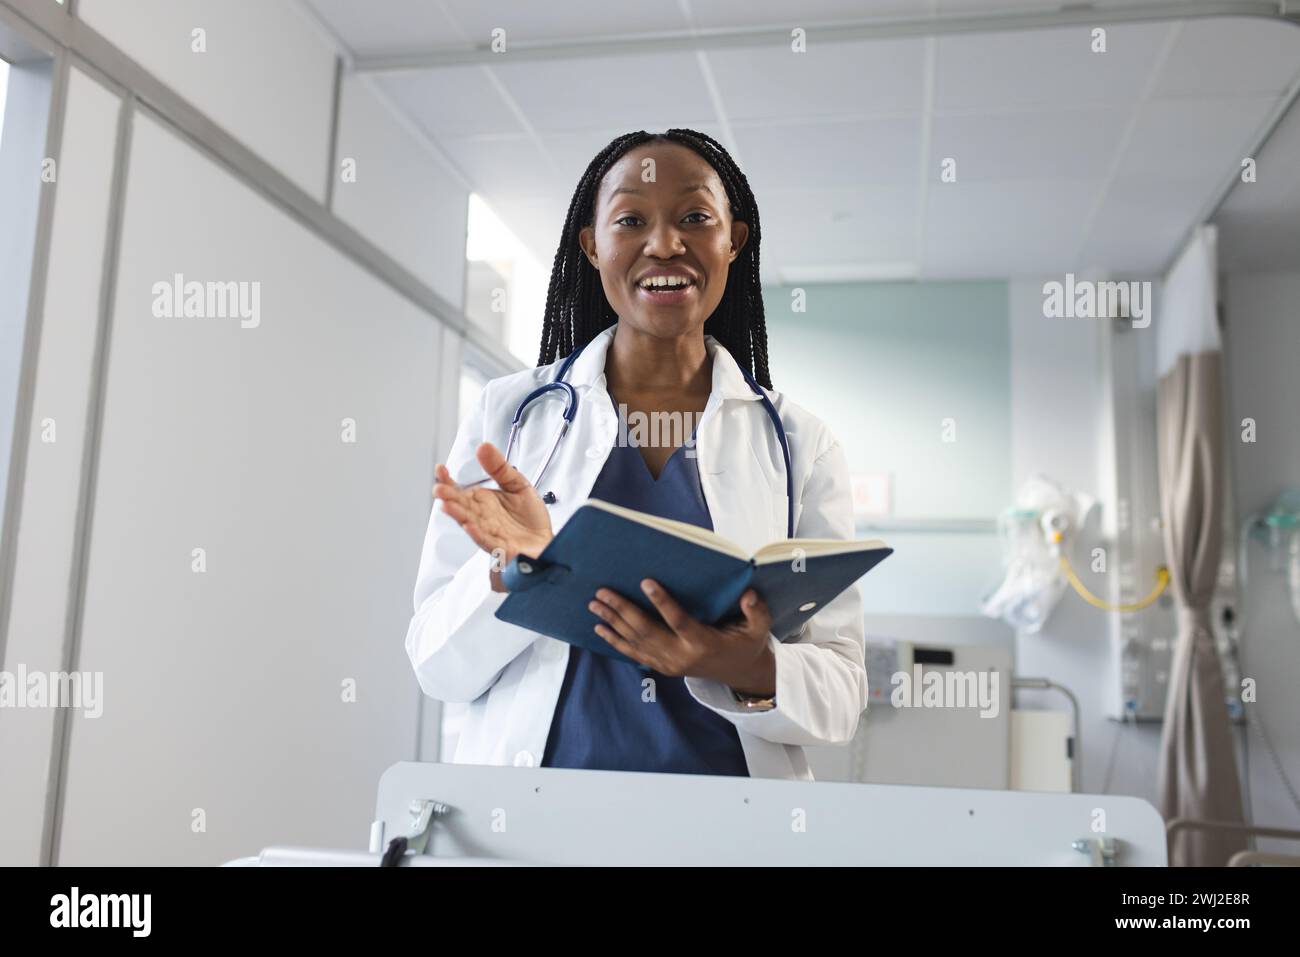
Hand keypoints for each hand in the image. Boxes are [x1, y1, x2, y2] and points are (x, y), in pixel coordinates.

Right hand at [434, 442, 553, 591]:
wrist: (546, 543)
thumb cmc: (529, 519)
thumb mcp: (517, 485)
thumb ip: (499, 467)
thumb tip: (483, 446)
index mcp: (482, 502)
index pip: (460, 490)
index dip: (448, 481)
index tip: (441, 469)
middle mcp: (482, 518)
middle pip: (461, 507)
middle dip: (449, 498)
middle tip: (439, 489)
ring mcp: (490, 534)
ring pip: (470, 523)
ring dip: (458, 515)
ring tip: (447, 506)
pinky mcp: (502, 549)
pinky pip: (488, 541)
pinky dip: (477, 534)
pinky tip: (469, 526)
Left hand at [588, 580, 775, 695]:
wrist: (740, 673)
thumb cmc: (746, 644)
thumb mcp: (758, 629)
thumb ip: (756, 612)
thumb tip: (749, 594)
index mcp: (702, 644)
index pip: (678, 621)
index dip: (662, 602)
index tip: (646, 582)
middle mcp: (681, 656)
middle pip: (646, 632)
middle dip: (622, 610)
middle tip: (603, 592)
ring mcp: (669, 663)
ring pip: (636, 642)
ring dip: (613, 622)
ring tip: (594, 605)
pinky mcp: (662, 666)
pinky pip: (634, 653)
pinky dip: (615, 641)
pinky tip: (599, 628)